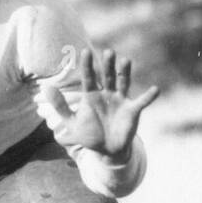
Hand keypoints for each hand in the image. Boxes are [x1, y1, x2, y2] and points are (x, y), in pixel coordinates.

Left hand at [36, 48, 159, 160]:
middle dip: (107, 65)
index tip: (85, 52)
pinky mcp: (132, 110)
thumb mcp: (72, 123)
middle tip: (108, 52)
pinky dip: (149, 96)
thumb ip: (60, 107)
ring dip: (125, 72)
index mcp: (91, 95)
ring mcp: (121, 100)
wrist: (106, 150)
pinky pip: (142, 102)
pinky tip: (155, 89)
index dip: (87, 65)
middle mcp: (107, 94)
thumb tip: (46, 88)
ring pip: (123, 82)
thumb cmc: (89, 135)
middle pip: (107, 76)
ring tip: (126, 60)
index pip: (88, 77)